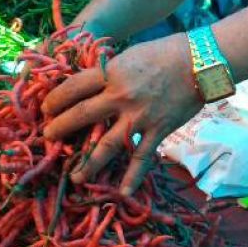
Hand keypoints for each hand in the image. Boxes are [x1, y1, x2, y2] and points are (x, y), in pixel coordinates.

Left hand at [42, 34, 202, 194]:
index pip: (73, 88)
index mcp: (111, 73)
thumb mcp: (130, 56)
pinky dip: (133, 178)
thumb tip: (91, 86)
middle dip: (59, 128)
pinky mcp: (158, 130)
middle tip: (48, 138)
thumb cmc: (165, 52)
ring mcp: (139, 116)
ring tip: (75, 177)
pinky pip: (142, 158)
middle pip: (80, 116)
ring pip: (106, 145)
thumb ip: (110, 72)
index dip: (54, 100)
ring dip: (88, 163)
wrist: (201, 62)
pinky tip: (123, 194)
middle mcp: (120, 96)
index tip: (46, 108)